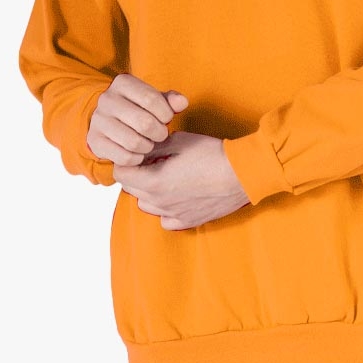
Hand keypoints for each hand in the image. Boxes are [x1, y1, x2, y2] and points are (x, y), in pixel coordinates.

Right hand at [87, 74, 187, 165]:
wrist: (107, 120)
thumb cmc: (137, 108)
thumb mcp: (154, 99)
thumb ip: (170, 100)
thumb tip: (182, 102)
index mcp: (122, 83)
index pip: (151, 99)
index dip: (166, 113)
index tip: (167, 118)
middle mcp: (107, 99)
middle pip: (144, 123)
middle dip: (159, 133)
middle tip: (160, 134)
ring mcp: (98, 121)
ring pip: (134, 142)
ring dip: (148, 146)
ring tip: (150, 143)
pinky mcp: (94, 141)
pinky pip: (123, 157)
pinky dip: (136, 158)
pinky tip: (138, 152)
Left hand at [113, 131, 250, 229]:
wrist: (241, 173)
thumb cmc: (211, 154)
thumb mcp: (178, 141)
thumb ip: (154, 147)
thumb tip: (141, 149)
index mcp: (153, 181)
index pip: (121, 174)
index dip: (126, 160)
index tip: (137, 154)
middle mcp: (159, 202)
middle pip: (131, 189)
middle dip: (136, 174)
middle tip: (151, 161)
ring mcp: (173, 215)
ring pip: (146, 205)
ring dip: (148, 191)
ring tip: (165, 177)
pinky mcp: (188, 221)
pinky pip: (165, 219)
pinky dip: (165, 208)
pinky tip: (177, 195)